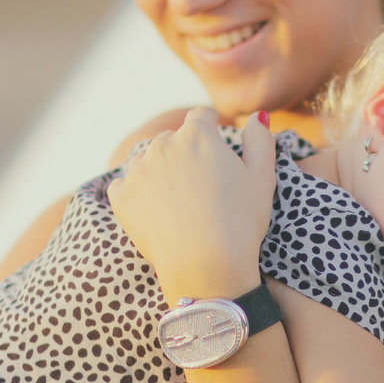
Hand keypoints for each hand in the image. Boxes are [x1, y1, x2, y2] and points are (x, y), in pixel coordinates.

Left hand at [109, 108, 278, 299]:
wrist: (206, 266)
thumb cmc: (240, 222)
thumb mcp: (262, 178)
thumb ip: (261, 140)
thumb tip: (258, 117)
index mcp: (198, 135)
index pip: (201, 116)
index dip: (211, 126)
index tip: (214, 141)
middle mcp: (163, 146)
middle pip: (172, 138)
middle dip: (185, 152)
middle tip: (201, 183)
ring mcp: (138, 171)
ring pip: (147, 161)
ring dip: (160, 171)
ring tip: (179, 200)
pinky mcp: (121, 197)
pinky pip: (125, 185)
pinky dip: (137, 193)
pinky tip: (156, 210)